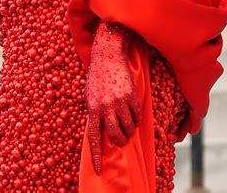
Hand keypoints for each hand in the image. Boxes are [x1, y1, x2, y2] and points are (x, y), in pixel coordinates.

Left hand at [84, 21, 141, 174]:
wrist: (108, 56)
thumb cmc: (97, 78)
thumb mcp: (90, 96)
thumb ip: (95, 114)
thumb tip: (100, 134)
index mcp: (93, 108)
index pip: (95, 138)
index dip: (97, 156)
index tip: (99, 170)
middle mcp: (106, 106)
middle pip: (115, 136)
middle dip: (119, 141)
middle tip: (121, 139)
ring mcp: (119, 101)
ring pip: (129, 127)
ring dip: (129, 130)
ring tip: (127, 124)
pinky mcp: (131, 95)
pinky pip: (137, 115)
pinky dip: (136, 118)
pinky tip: (132, 113)